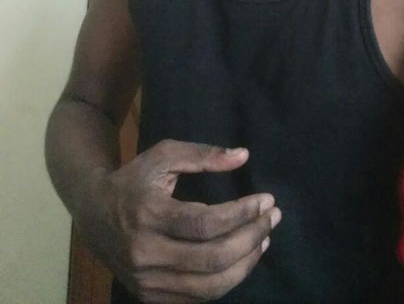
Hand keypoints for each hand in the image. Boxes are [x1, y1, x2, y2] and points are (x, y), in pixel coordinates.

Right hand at [78, 139, 279, 302]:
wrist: (91, 212)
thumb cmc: (134, 179)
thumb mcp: (164, 155)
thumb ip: (203, 154)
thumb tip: (243, 156)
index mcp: (148, 214)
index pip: (205, 224)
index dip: (242, 214)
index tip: (266, 200)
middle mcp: (145, 253)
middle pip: (211, 258)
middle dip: (251, 238)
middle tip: (272, 217)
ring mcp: (145, 281)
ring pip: (208, 287)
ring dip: (245, 264)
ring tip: (264, 239)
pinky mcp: (148, 296)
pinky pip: (197, 298)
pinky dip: (226, 281)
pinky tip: (242, 259)